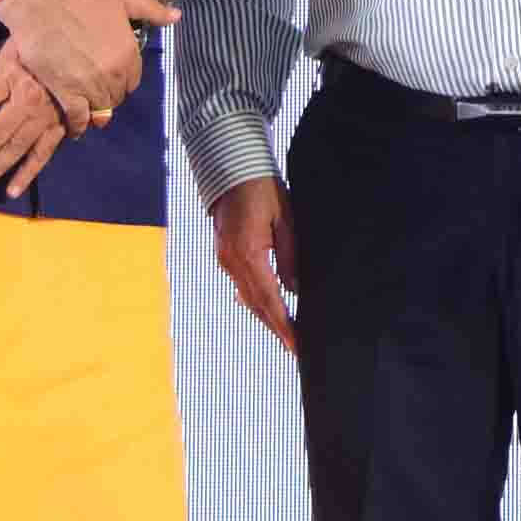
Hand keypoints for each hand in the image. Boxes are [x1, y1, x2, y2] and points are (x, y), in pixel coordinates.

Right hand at [0, 0, 167, 119]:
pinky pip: (77, 118)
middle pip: (116, 97)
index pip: (132, 82)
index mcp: (129, 53)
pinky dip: (77, 125)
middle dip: (108, 94)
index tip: (109, 76)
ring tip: (85, 105)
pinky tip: (76, 128)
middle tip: (94, 88)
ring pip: (100, 109)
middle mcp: (113, 72)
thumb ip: (152, 11)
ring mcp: (89, 83)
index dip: (121, 80)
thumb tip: (177, 16)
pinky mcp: (64, 90)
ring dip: (94, 108)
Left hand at [0, 43, 67, 197]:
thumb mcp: (3, 52)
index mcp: (8, 78)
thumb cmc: (34, 50)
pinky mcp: (60, 127)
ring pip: (17, 148)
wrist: (79, 52)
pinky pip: (43, 154)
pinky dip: (28, 174)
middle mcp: (26, 100)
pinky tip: (11, 191)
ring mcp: (45, 116)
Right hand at [211, 176, 298, 354]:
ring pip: (247, 297)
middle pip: (256, 305)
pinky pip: (241, 285)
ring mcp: (225, 260)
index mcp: (248, 254)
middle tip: (295, 349)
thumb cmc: (263, 190)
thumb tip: (295, 289)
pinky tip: (268, 310)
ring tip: (286, 335)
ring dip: (266, 317)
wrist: (232, 170)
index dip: (283, 324)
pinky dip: (256, 300)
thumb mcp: (286, 220)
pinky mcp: (224, 255)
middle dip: (276, 328)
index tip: (295, 345)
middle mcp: (231, 262)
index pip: (269, 299)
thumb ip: (290, 256)